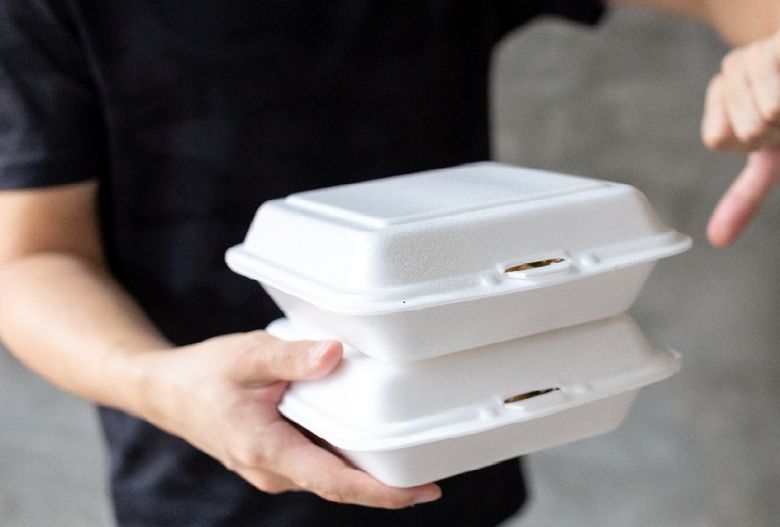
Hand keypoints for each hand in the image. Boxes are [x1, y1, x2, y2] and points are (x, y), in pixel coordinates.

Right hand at [136, 331, 441, 508]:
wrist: (166, 392)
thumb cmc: (204, 373)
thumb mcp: (247, 355)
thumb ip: (292, 356)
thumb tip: (334, 354)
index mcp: (267, 450)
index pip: (336, 481)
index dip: (382, 492)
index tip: (421, 492)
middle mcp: (273, 470)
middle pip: (341, 485)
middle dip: (387, 485)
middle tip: (435, 472)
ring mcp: (273, 470)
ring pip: (330, 476)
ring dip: (368, 472)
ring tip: (414, 456)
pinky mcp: (275, 460)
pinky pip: (319, 465)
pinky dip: (347, 458)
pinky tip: (371, 441)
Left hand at [701, 23, 779, 246]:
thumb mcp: (776, 159)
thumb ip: (745, 197)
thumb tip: (719, 240)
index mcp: (720, 97)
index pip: (720, 140)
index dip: (755, 144)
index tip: (774, 128)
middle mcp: (732, 69)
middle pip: (751, 127)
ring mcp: (759, 51)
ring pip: (776, 108)